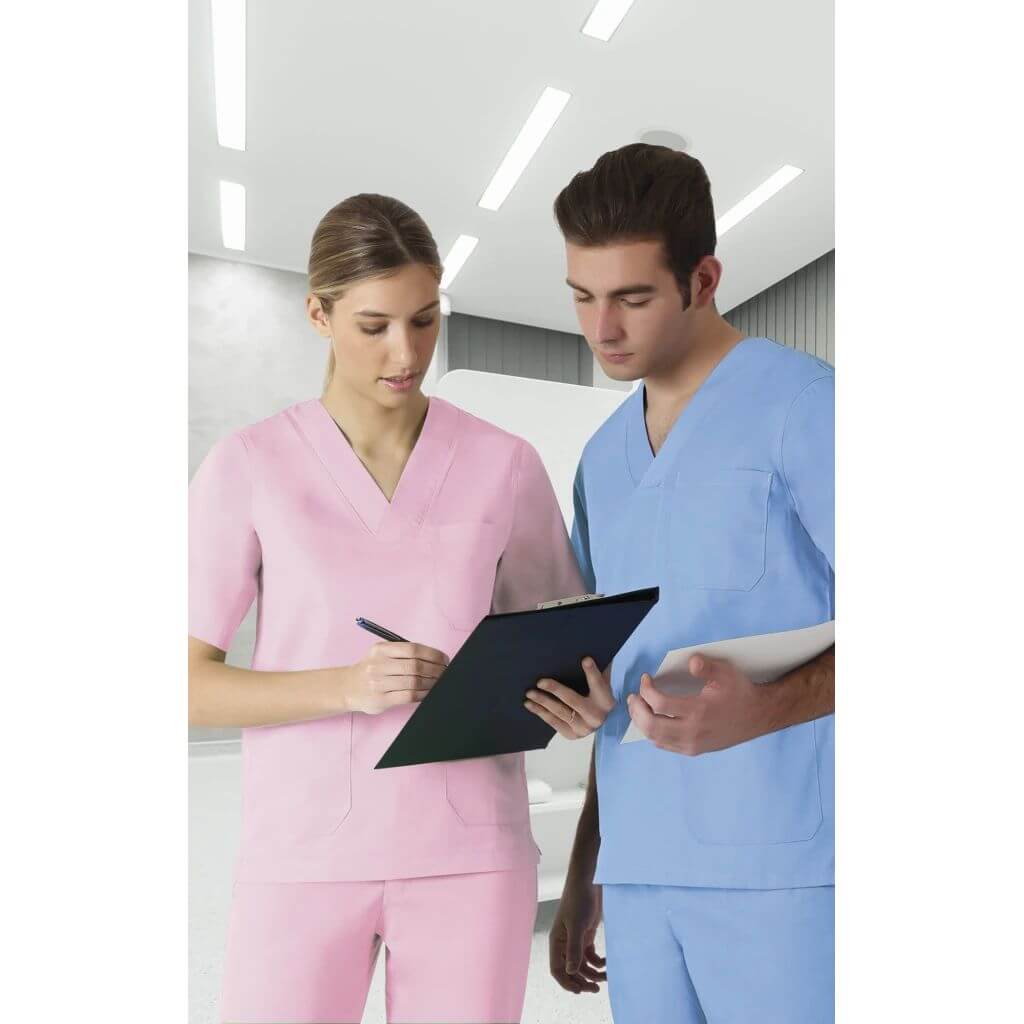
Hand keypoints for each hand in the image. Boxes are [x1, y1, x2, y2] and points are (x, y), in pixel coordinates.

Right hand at [343, 641, 448, 714]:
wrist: (348, 687)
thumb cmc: (372, 668)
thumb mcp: (381, 653)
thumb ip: (404, 653)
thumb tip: (435, 658)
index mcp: (381, 649)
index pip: (413, 649)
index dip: (432, 654)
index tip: (444, 659)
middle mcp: (378, 665)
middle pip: (415, 666)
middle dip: (435, 670)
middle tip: (445, 672)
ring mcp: (378, 683)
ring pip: (413, 682)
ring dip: (431, 682)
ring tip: (439, 682)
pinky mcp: (381, 700)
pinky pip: (408, 696)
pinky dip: (423, 694)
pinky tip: (428, 691)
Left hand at [524, 657, 614, 738]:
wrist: (600, 719)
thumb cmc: (596, 695)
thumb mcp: (601, 683)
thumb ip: (594, 671)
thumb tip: (584, 656)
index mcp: (606, 700)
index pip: (598, 684)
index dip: (592, 672)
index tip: (585, 659)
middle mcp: (596, 717)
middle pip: (573, 700)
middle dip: (555, 690)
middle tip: (540, 682)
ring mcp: (584, 728)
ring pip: (560, 712)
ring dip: (542, 702)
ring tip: (529, 694)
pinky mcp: (572, 735)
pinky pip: (554, 723)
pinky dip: (541, 713)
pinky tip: (531, 705)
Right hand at [549, 874, 605, 994]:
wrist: (588, 881)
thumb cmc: (579, 899)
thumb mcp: (577, 925)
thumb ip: (574, 949)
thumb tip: (571, 972)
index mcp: (556, 942)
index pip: (557, 970)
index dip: (567, 983)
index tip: (581, 990)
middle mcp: (564, 943)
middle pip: (570, 971)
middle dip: (582, 981)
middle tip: (596, 989)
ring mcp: (575, 940)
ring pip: (581, 965)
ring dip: (592, 974)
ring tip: (606, 977)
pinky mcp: (585, 935)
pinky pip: (589, 956)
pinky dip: (597, 963)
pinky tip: (606, 963)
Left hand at [626, 654, 779, 754]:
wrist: (758, 716)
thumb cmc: (740, 692)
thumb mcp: (726, 673)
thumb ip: (706, 667)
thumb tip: (690, 662)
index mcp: (699, 711)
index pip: (660, 703)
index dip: (646, 689)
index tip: (646, 678)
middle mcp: (693, 731)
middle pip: (651, 725)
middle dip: (636, 708)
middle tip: (633, 696)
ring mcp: (693, 744)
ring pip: (655, 738)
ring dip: (641, 722)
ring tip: (637, 707)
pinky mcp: (694, 750)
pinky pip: (665, 745)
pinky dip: (652, 734)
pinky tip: (650, 721)